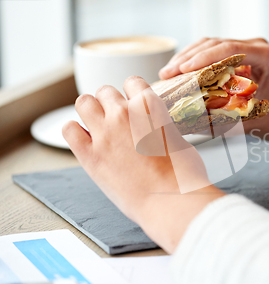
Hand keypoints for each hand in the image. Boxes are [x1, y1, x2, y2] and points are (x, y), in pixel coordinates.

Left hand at [62, 77, 224, 252]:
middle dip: (111, 101)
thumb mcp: (180, 139)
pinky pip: (69, 129)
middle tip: (117, 118)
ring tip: (98, 124)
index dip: (133, 92)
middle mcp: (123, 114)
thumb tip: (156, 129)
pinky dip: (75, 131)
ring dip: (91, 110)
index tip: (134, 102)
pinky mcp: (90, 156)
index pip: (132, 81)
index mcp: (149, 107)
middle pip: (105, 91)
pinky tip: (86, 139)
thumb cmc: (183, 175)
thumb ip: (162, 127)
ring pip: (83, 102)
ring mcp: (104, 134)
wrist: (171, 202)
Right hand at [159, 38, 268, 135]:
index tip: (182, 69)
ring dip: (188, 57)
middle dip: (188, 58)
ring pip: (212, 44)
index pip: (230, 49)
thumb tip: (185, 124)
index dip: (203, 57)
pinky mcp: (241, 51)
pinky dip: (196, 59)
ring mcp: (249, 46)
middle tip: (167, 74)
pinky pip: (214, 50)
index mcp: (266, 56)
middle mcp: (258, 46)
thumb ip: (220, 122)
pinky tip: (180, 70)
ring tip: (168, 72)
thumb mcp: (249, 121)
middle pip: (217, 43)